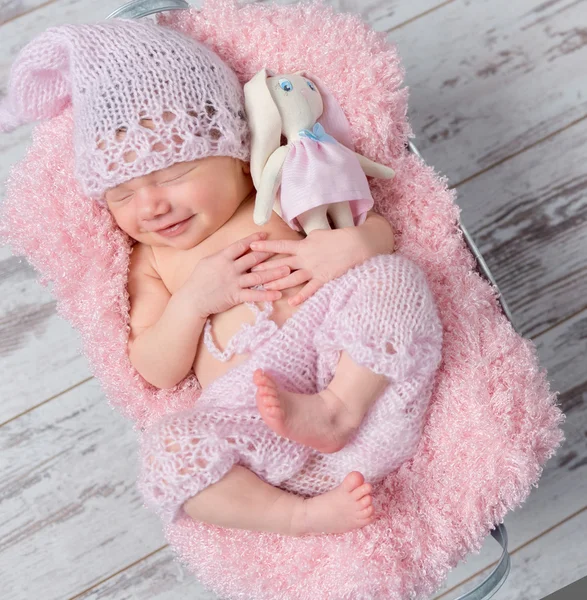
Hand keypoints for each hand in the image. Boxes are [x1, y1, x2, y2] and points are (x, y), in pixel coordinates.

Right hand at [184, 232, 290, 317]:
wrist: (192, 299)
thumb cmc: (198, 280)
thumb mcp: (207, 262)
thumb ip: (222, 256)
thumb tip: (234, 249)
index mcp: (222, 257)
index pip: (240, 245)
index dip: (254, 239)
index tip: (265, 235)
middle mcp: (230, 268)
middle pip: (253, 258)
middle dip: (269, 253)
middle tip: (283, 249)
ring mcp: (233, 282)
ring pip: (257, 276)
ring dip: (274, 273)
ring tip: (287, 270)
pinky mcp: (235, 296)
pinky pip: (254, 295)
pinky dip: (266, 295)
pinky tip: (278, 294)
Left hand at [249, 227, 363, 305]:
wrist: (355, 244)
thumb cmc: (338, 237)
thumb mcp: (318, 234)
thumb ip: (306, 241)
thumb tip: (299, 242)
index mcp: (303, 245)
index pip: (280, 245)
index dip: (265, 246)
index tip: (251, 246)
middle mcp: (305, 258)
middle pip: (281, 264)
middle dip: (265, 268)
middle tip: (250, 272)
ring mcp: (313, 269)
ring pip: (292, 278)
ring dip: (278, 283)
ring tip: (265, 288)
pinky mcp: (323, 279)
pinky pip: (310, 289)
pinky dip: (301, 296)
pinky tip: (292, 302)